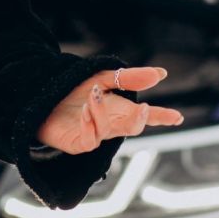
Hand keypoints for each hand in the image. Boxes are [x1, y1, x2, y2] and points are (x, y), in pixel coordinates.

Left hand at [35, 66, 182, 154]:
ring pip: (108, 131)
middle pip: (132, 127)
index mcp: (119, 109)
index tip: (178, 117)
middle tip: (141, 108)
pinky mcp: (77, 143)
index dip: (162, 116)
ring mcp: (94, 134)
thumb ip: (129, 77)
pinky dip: (89, 124)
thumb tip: (161, 74)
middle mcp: (110, 124)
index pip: (145, 115)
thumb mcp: (102, 77)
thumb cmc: (72, 90)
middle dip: (139, 120)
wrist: (40, 97)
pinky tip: (84, 111)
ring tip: (94, 94)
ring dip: (103, 112)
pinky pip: (88, 139)